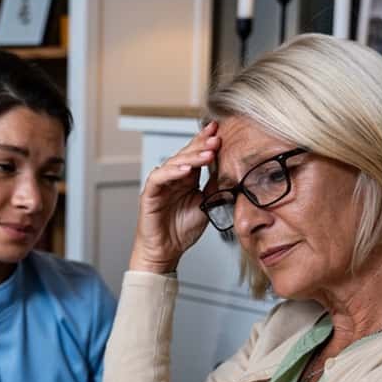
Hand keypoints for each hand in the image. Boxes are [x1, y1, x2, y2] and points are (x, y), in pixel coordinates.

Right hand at [129, 121, 220, 273]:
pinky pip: (159, 178)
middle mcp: (173, 178)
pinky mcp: (150, 194)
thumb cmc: (181, 231)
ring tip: (208, 153)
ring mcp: (161, 184)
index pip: (197, 155)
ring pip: (174, 163)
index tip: (221, 131)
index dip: (207, 142)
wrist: (166, 251)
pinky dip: (172, 172)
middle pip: (186, 154)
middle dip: (201, 145)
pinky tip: (186, 169)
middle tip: (217, 137)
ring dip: (191, 157)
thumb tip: (231, 171)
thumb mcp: (207, 205)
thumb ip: (215, 187)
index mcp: (187, 179)